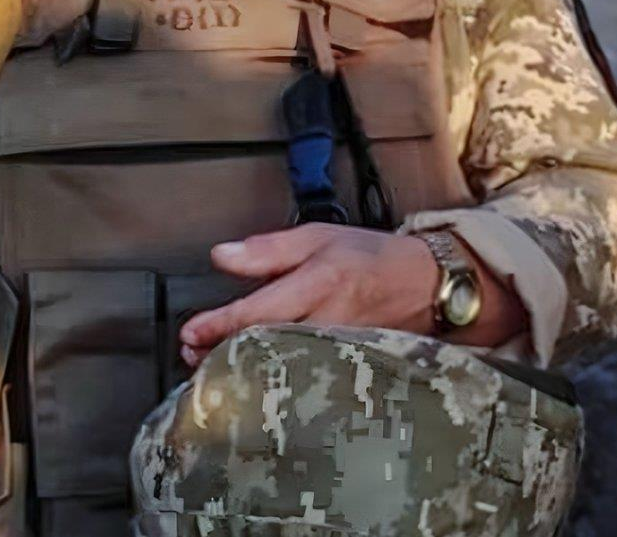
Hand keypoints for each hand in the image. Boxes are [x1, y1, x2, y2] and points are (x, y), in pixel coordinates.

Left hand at [178, 224, 438, 368]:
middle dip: (222, 353)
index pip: (257, 311)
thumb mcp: (317, 236)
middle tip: (191, 356)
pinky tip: (256, 379)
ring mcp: (341, 351)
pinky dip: (276, 378)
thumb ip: (266, 249)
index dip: (218, 325)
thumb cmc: (369, 256)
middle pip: (265, 347)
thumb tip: (221, 255)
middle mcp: (329, 321)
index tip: (189, 333)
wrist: (427, 285)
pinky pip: (306, 377)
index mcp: (318, 282)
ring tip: (212, 368)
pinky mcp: (350, 368)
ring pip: (284, 367)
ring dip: (245, 368)